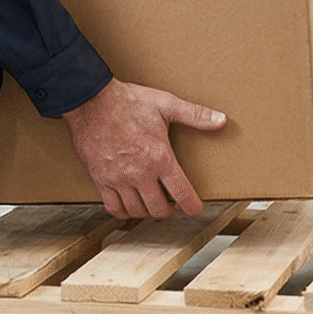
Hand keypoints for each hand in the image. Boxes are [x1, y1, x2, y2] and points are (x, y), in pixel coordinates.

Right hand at [60, 78, 227, 218]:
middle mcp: (140, 173)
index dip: (192, 207)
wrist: (91, 102)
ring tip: (151, 203)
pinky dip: (123, 211)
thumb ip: (195, 115)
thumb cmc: (128, 101)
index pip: (182, 194)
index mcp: (159, 157)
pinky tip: (128, 204)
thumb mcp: (166, 104)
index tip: (194, 209)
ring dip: (146, 212)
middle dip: (168, 210)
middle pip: (159, 209)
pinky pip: (113, 208)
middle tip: (170, 204)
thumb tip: (221, 120)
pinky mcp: (100, 180)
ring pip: (136, 211)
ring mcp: (118, 179)